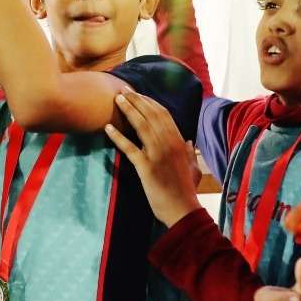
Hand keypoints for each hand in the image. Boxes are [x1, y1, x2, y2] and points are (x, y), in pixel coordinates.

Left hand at [103, 92, 199, 226]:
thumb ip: (191, 153)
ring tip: (116, 99)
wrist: (183, 210)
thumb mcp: (193, 168)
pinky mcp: (146, 167)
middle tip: (123, 90)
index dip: (149, 102)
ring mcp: (158, 154)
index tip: (138, 94)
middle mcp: (169, 143)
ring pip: (141, 126)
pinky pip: (129, 148)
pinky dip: (117, 137)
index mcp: (179, 142)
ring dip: (128, 110)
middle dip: (136, 100)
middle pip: (151, 115)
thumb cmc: (187, 191)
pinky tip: (107, 128)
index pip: (163, 114)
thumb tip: (190, 142)